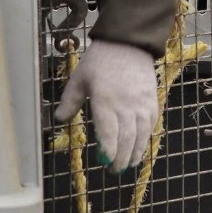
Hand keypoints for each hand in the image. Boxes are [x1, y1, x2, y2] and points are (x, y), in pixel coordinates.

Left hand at [55, 40, 158, 171]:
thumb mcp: (79, 79)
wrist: (128, 42)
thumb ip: (70, 102)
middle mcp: (126, 104)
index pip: (109, 132)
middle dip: (122, 158)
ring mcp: (141, 102)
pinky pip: (152, 123)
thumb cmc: (100, 61)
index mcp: (105, 100)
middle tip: (115, 170)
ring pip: (142, 133)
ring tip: (130, 163)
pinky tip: (141, 145)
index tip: (105, 162)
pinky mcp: (152, 99)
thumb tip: (59, 121)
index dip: (109, 151)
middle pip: (127, 138)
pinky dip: (147, 137)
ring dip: (136, 151)